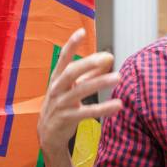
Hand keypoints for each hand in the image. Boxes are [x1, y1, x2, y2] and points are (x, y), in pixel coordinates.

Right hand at [37, 28, 121, 154]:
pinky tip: (118, 105)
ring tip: (118, 77)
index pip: (63, 58)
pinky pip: (87, 112)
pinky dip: (103, 108)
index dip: (71, 45)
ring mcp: (60, 104)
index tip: (81, 31)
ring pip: (81, 91)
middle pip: (71, 72)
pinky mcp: (67, 119)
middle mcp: (56, 89)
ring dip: (100, 83)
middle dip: (88, 63)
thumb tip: (108, 59)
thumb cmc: (62, 105)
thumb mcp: (73, 87)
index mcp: (57, 78)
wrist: (48, 134)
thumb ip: (90, 74)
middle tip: (108, 57)